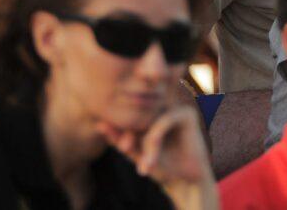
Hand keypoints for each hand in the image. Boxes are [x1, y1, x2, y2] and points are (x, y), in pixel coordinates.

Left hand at [99, 106, 215, 199]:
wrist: (186, 180)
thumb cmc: (162, 166)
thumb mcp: (136, 153)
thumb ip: (120, 139)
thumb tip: (99, 124)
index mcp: (151, 113)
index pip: (131, 114)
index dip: (121, 128)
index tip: (120, 146)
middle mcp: (163, 107)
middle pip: (139, 114)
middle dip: (130, 133)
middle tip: (125, 150)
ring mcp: (175, 108)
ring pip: (151, 118)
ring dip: (144, 142)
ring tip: (142, 163)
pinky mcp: (187, 114)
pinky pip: (164, 121)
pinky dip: (155, 139)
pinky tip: (152, 158)